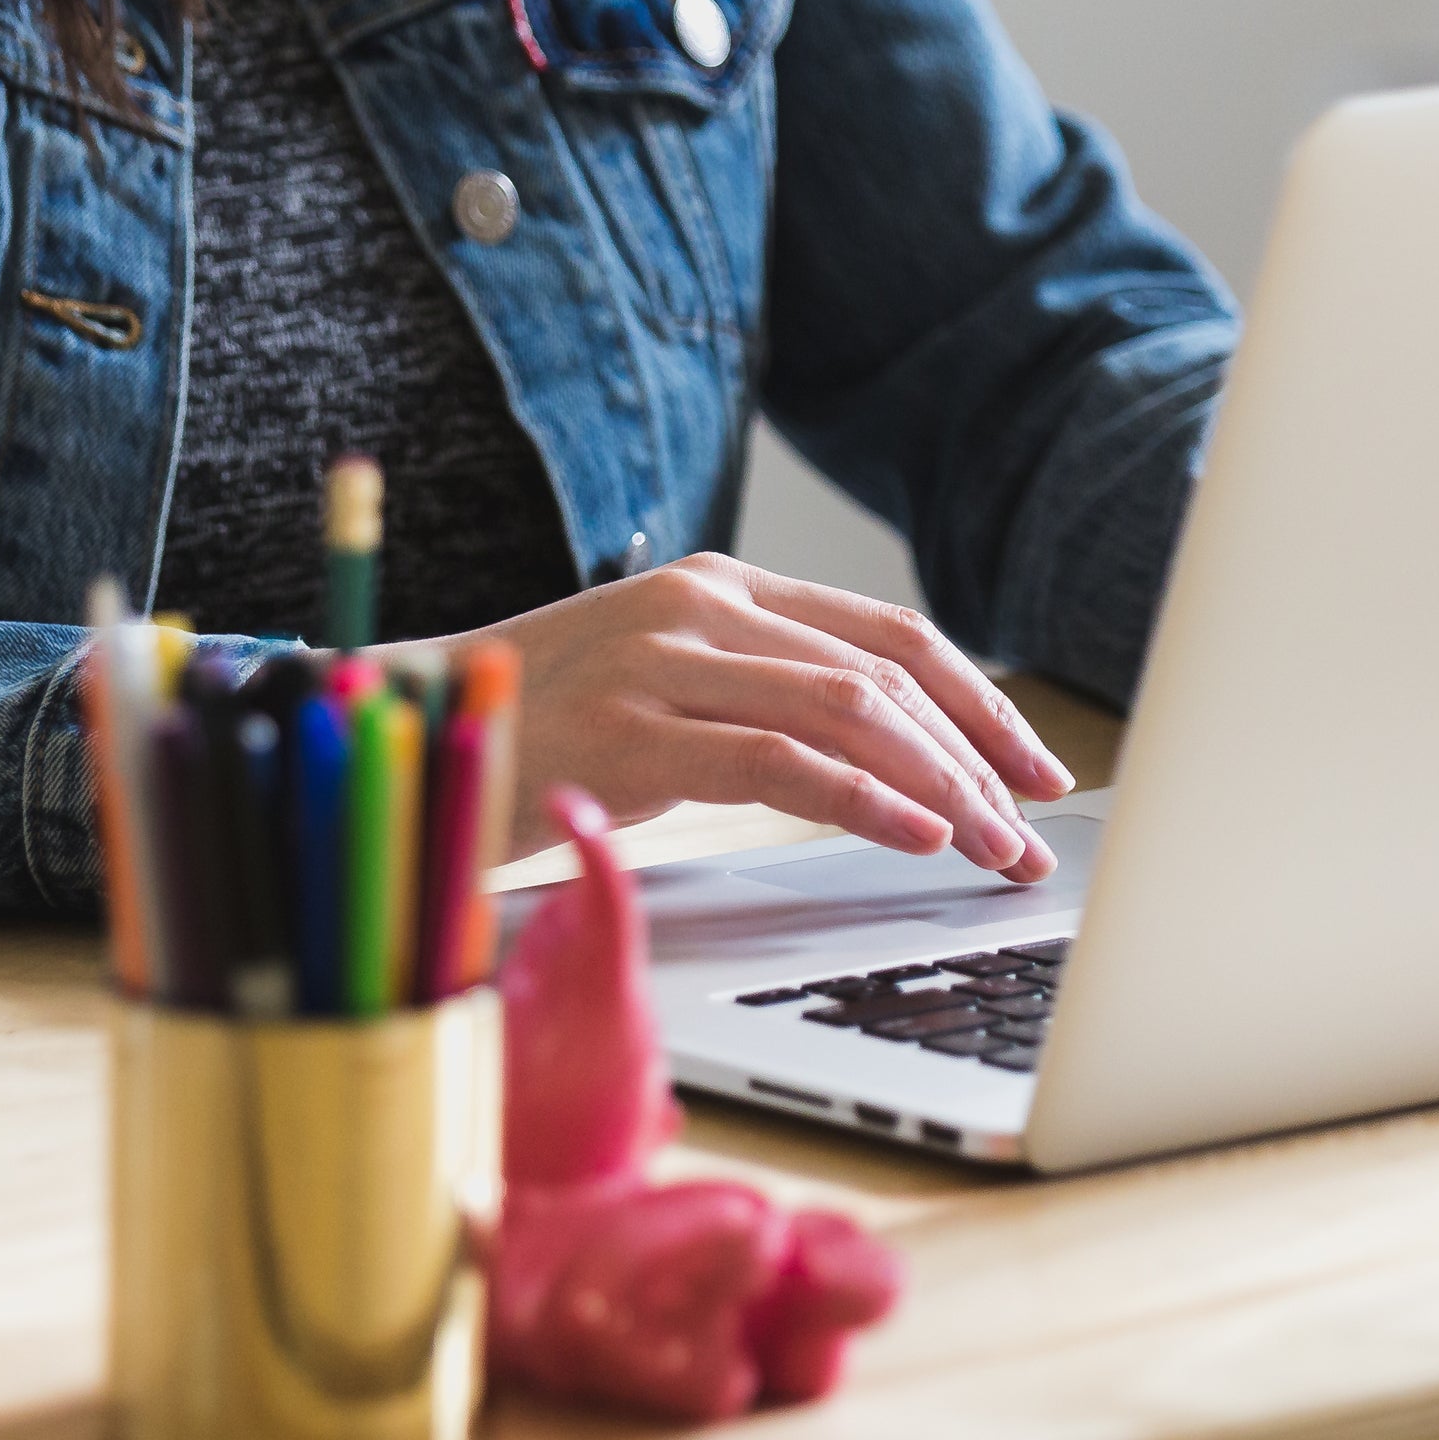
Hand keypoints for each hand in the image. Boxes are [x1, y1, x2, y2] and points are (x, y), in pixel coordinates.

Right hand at [433, 555, 1074, 878]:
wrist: (402, 732)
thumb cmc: (540, 730)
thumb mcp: (666, 692)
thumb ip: (761, 699)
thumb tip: (892, 759)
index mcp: (723, 589)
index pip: (889, 635)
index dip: (979, 702)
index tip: (1036, 769)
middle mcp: (703, 607)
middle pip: (886, 676)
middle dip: (979, 759)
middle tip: (1032, 834)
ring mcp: (664, 661)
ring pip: (849, 713)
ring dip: (943, 789)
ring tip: (995, 850)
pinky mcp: (630, 730)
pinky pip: (778, 763)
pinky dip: (864, 800)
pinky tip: (917, 836)